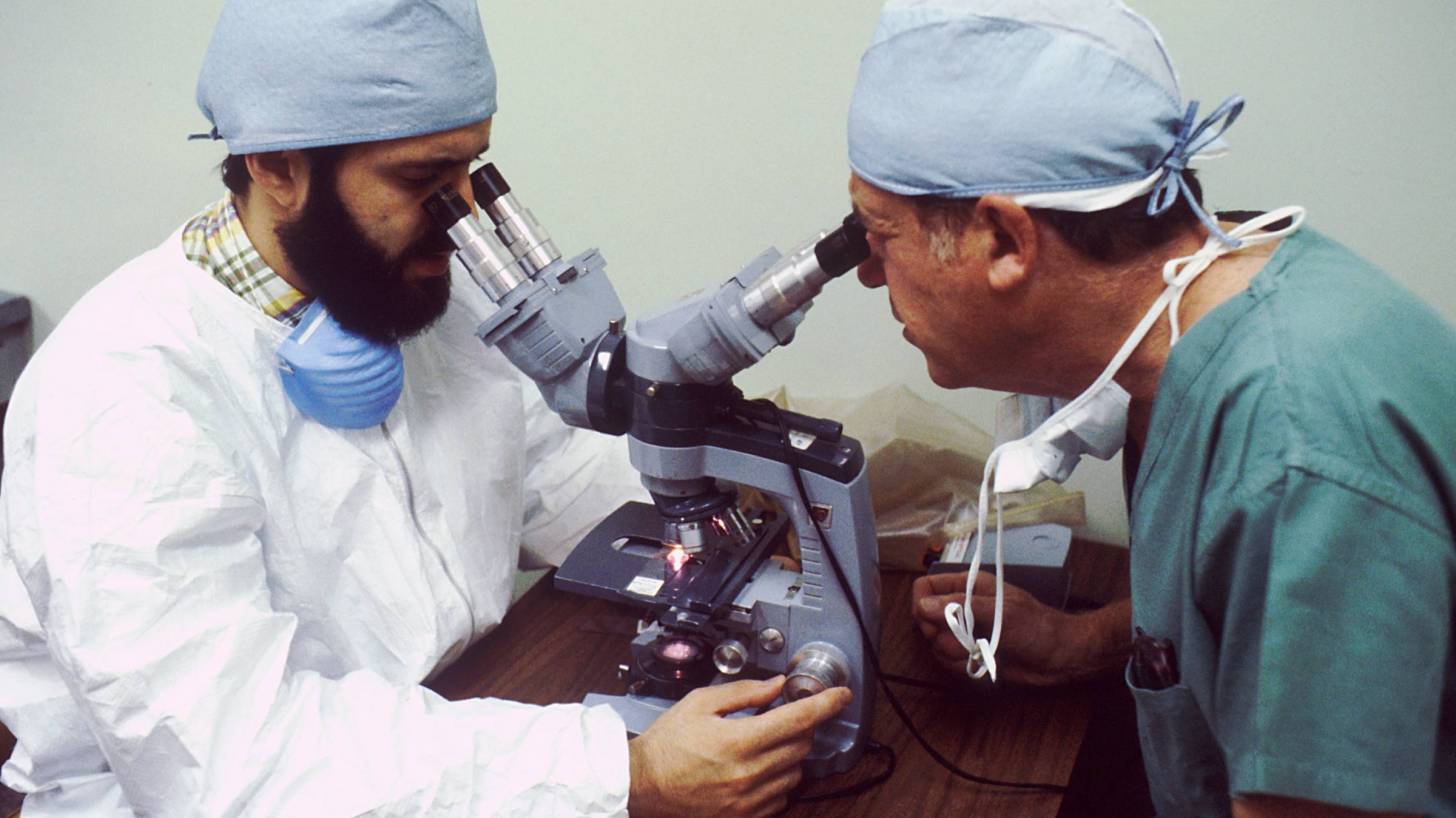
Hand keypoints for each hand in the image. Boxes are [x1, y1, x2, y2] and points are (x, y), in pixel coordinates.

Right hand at [627, 676, 851, 817]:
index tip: (840, 695)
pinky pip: (781, 798)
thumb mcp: (700, 703)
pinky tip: (757, 769)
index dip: (825, 704)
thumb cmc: (667, 744)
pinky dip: (778, 780)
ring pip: (795, 772)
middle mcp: (749, 773)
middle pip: (801, 745)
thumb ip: (744, 692)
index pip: (798, 719)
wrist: (642, 785)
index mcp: (739, 740)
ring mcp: (748, 799)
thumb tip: (777, 686)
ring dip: (789, 754)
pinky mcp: (744, 817)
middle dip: (799, 726)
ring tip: (762, 745)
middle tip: (780, 717)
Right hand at [912, 571, 1129, 685]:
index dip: (923, 606)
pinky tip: (987, 663)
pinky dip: (965, 667)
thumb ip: (961, 608)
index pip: (925, 588)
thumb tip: (922, 606)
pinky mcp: (971, 655)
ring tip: (983, 652)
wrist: (1061, 657)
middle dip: (942, 637)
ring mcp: (965, 633)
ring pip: (937, 646)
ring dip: (956, 655)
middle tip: (964, 641)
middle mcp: (962, 608)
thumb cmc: (1037, 627)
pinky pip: (951, 663)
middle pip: (926, 621)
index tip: (935, 623)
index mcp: (968, 587)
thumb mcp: (1001, 612)